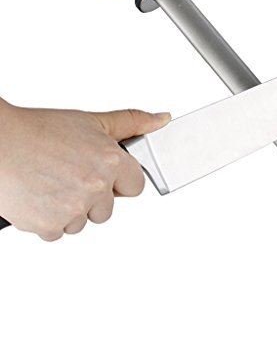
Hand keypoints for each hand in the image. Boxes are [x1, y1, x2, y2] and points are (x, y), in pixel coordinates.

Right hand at [0, 99, 169, 240]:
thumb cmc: (39, 129)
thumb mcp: (92, 121)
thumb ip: (132, 122)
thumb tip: (162, 119)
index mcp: (111, 162)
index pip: (136, 186)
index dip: (121, 180)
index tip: (106, 174)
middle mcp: (95, 187)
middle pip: (108, 209)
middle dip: (94, 197)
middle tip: (71, 174)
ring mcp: (72, 209)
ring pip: (82, 222)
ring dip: (71, 209)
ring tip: (52, 182)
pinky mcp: (48, 226)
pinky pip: (58, 232)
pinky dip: (49, 220)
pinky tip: (40, 195)